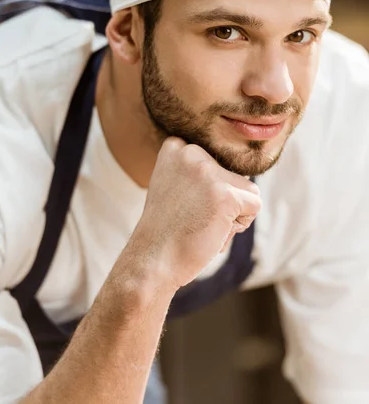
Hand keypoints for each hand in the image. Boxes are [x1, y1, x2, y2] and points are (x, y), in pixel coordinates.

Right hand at [130, 137, 260, 290]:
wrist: (152, 260)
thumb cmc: (167, 229)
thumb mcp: (173, 184)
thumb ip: (196, 169)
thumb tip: (238, 167)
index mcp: (177, 147)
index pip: (218, 160)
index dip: (209, 189)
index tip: (183, 203)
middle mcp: (191, 152)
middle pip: (234, 174)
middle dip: (223, 200)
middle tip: (192, 216)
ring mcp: (208, 172)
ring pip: (248, 190)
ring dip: (233, 212)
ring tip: (203, 223)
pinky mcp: (226, 194)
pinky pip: (255, 206)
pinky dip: (240, 224)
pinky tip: (213, 231)